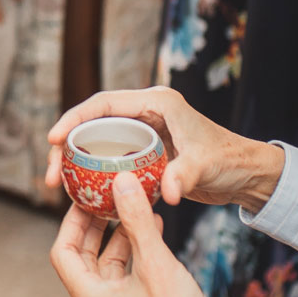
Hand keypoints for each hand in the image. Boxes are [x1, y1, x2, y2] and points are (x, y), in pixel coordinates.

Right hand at [45, 86, 284, 213]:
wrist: (245, 174)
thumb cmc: (229, 161)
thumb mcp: (205, 166)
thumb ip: (184, 175)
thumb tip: (168, 193)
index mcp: (156, 102)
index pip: (103, 105)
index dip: (73, 119)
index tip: (52, 139)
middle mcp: (145, 112)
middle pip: (92, 124)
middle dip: (65, 146)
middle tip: (51, 176)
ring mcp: (143, 132)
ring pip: (96, 142)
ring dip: (74, 162)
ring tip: (58, 187)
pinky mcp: (143, 151)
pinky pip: (109, 159)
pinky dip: (92, 173)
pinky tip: (80, 194)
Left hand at [50, 175, 235, 296]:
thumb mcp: (156, 264)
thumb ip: (136, 221)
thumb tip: (122, 182)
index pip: (63, 252)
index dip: (71, 222)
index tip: (85, 199)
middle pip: (84, 258)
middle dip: (96, 227)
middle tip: (108, 199)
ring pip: (109, 267)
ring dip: (120, 238)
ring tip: (135, 210)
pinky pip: (127, 278)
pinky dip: (136, 255)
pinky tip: (154, 234)